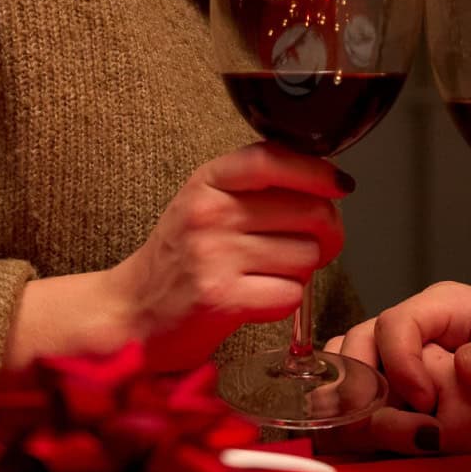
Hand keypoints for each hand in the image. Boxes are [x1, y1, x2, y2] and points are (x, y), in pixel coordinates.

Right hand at [2, 143, 348, 375]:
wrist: (130, 313)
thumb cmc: (180, 258)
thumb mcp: (207, 203)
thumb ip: (257, 188)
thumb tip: (329, 186)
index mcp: (209, 181)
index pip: (274, 158)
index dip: (317, 171)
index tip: (340, 185)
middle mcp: (210, 212)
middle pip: (310, 211)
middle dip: (326, 234)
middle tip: (311, 247)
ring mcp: (214, 255)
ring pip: (306, 256)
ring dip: (300, 271)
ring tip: (268, 275)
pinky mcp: (221, 298)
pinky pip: (291, 295)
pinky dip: (284, 302)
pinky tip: (257, 299)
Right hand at [319, 281, 470, 453]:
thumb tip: (465, 363)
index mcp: (447, 308)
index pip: (395, 324)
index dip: (400, 364)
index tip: (426, 403)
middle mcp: (418, 335)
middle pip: (360, 353)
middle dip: (379, 397)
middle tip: (420, 431)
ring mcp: (402, 372)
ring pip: (352, 386)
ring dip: (374, 420)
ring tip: (422, 442)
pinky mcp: (398, 408)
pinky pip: (358, 416)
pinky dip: (368, 436)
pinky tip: (404, 451)